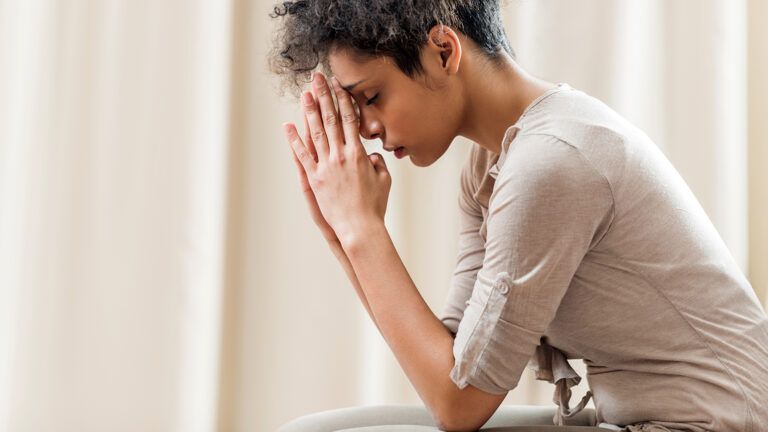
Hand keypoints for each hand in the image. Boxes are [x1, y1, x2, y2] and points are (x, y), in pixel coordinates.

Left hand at [283, 71, 390, 244]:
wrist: (360, 228)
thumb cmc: (374, 207)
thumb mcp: (384, 181)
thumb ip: (378, 164)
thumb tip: (373, 156)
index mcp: (358, 154)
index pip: (349, 120)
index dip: (343, 100)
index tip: (338, 85)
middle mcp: (341, 155)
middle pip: (331, 119)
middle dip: (324, 96)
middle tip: (317, 79)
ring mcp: (325, 166)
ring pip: (315, 132)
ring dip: (309, 111)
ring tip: (305, 94)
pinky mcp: (314, 179)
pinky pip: (302, 156)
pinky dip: (294, 140)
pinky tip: (288, 126)